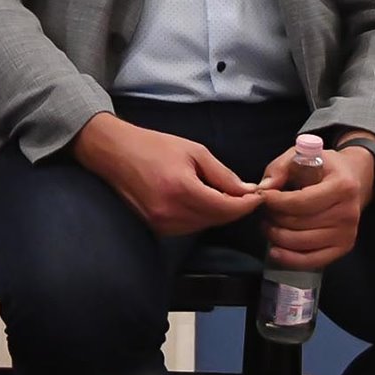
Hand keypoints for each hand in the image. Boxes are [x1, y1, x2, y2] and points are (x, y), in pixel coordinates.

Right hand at [70, 113, 260, 235]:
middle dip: (234, 208)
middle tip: (246, 194)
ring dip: (218, 214)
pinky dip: (200, 217)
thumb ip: (222, 174)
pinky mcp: (155, 229)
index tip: (260, 197)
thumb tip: (247, 191)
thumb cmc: (154, 145)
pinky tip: (202, 201)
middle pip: (216, 220)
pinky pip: (188, 227)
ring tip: (224, 196)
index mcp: (182, 190)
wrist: (114, 153)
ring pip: (203, 226)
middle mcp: (172, 213)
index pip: (226, 208)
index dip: (246, 205)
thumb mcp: (193, 151)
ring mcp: (162, 224)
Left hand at [256, 141, 374, 271]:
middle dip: (274, 218)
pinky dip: (290, 259)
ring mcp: (348, 233)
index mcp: (342, 187)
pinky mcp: (343, 248)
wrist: (354, 178)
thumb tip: (263, 189)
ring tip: (267, 224)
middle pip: (299, 224)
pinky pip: (312, 261)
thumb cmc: (324, 166)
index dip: (276, 202)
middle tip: (263, 211)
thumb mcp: (301, 156)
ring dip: (277, 236)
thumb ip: (280, 168)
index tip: (262, 196)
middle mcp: (349, 213)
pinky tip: (275, 250)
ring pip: (302, 243)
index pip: (301, 202)